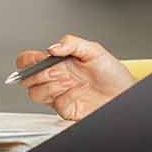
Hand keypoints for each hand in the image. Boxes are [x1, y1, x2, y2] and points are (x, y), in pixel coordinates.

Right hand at [17, 35, 134, 121]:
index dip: (26, 61)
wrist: (125, 93)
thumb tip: (52, 47)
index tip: (37, 59)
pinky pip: (55, 104)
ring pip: (35, 93)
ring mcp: (59, 95)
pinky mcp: (66, 109)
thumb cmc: (112, 73)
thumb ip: (71, 42)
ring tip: (67, 80)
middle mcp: (56, 79)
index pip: (29, 61)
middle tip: (54, 70)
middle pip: (27, 79)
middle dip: (37, 74)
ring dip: (49, 85)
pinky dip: (65, 95)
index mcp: (58, 63)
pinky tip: (77, 89)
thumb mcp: (94, 50)